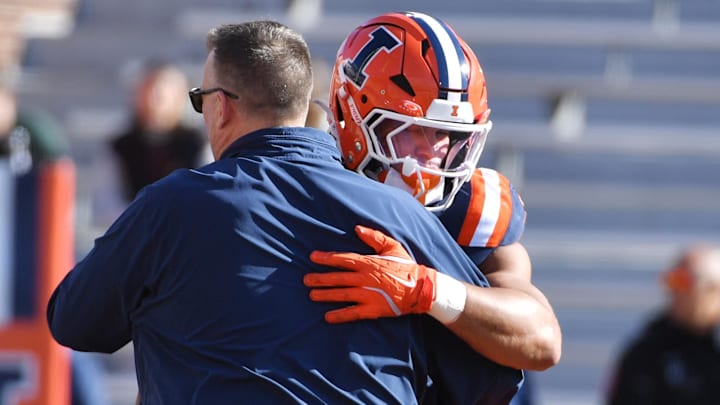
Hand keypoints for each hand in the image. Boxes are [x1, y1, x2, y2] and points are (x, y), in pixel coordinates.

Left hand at [304, 225, 437, 322]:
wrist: (421, 288)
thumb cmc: (406, 266)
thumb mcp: (392, 247)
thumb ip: (374, 237)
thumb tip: (357, 229)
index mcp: (368, 263)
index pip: (343, 259)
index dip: (327, 258)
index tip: (313, 257)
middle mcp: (365, 278)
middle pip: (338, 278)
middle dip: (320, 278)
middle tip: (306, 280)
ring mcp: (368, 295)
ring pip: (342, 295)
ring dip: (326, 295)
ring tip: (312, 295)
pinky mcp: (373, 309)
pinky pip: (353, 313)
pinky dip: (340, 315)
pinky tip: (328, 317)